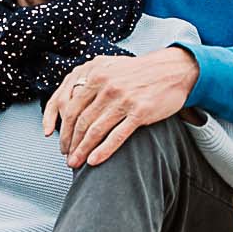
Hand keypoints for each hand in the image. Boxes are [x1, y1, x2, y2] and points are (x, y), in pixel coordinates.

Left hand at [42, 47, 198, 168]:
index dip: (63, 128)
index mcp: (96, 75)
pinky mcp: (140, 112)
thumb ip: (90, 81)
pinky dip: (103, 150)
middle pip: (81, 121)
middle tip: (67, 157)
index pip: (71, 106)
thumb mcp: (111, 68)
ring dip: (83, 150)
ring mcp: (124, 99)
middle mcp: (107, 87)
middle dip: (71, 143)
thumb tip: (68, 99)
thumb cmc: (139, 72)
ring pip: (96, 130)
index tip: (60, 142)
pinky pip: (117, 136)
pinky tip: (94, 161)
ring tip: (76, 163)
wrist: (172, 70)